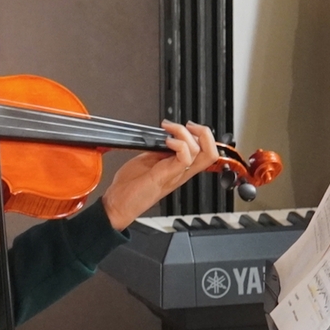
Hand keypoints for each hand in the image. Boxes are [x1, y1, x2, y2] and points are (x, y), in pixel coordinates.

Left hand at [101, 119, 218, 230]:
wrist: (118, 204)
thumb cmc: (129, 186)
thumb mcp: (147, 160)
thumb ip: (160, 150)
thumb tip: (166, 136)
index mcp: (178, 167)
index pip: (204, 151)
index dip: (199, 134)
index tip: (183, 125)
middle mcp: (181, 172)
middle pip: (212, 152)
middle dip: (204, 133)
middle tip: (187, 125)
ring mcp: (176, 175)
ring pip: (204, 154)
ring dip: (186, 135)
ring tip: (171, 131)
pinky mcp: (167, 176)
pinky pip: (185, 159)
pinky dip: (179, 145)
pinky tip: (166, 142)